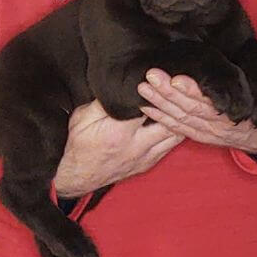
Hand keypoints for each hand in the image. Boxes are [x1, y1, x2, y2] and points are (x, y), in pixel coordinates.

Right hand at [54, 99, 183, 197]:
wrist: (79, 177)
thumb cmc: (79, 146)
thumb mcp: (82, 117)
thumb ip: (103, 102)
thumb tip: (119, 86)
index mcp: (119, 132)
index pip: (147, 106)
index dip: (154, 91)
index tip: (156, 80)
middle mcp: (137, 146)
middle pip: (169, 120)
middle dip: (172, 103)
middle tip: (172, 90)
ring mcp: (146, 157)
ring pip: (176, 135)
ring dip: (177, 118)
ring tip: (176, 104)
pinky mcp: (149, 163)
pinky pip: (171, 146)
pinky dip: (174, 131)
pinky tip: (173, 120)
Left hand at [137, 49, 256, 154]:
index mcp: (238, 113)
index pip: (212, 103)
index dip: (194, 92)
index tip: (177, 79)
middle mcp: (219, 125)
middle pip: (189, 110)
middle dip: (168, 94)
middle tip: (151, 77)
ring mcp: (207, 132)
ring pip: (179, 119)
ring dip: (159, 104)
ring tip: (143, 87)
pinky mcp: (199, 134)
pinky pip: (176, 128)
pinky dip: (160, 119)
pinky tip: (145, 107)